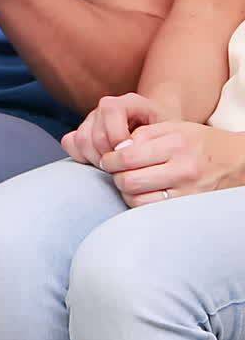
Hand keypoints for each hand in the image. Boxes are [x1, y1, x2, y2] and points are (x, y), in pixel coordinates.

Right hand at [62, 92, 163, 165]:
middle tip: (123, 168)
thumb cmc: (166, 136)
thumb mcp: (168, 133)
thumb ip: (150, 137)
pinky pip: (70, 143)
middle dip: (108, 156)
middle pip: (93, 132)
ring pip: (80, 140)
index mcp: (126, 102)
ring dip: (96, 159)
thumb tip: (125, 149)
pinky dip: (82, 157)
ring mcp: (92, 119)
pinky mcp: (82, 131)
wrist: (160, 132)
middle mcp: (105, 107)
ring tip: (114, 168)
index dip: (118, 137)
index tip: (133, 156)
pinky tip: (99, 163)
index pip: (109, 110)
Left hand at [100, 121, 244, 205]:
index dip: (110, 159)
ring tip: (129, 183)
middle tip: (115, 172)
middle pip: (129, 181)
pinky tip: (142, 194)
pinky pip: (152, 213)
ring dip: (126, 193)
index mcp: (176, 144)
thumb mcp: (175, 127)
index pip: (128, 156)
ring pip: (137, 201)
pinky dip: (140, 205)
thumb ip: (144, 135)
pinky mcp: (189, 210)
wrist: (237, 162)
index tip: (107, 160)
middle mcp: (182, 170)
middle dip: (115, 177)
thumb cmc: (201, 142)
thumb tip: (117, 150)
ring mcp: (187, 194)